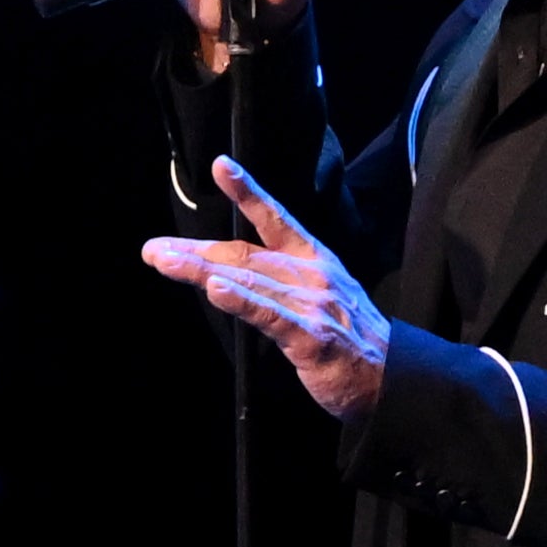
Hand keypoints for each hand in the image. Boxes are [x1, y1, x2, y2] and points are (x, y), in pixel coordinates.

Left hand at [141, 156, 388, 421]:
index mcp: (314, 260)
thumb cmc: (350, 342)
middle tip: (154, 250)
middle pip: (243, 255)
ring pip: (247, 280)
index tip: (221, 166)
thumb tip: (226, 277)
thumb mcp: (317, 298)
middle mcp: (312, 275)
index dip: (249, 191)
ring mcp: (312, 304)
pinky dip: (240, 301)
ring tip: (165, 261)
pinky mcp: (311, 336)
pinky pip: (268, 315)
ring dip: (200, 271)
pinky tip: (215, 290)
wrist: (391, 379)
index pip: (275, 220)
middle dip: (195, 251)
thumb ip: (276, 285)